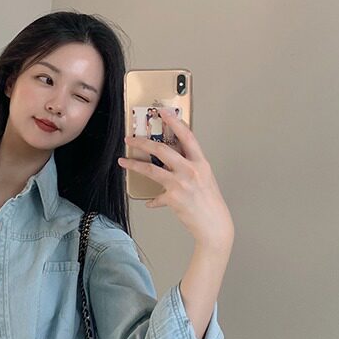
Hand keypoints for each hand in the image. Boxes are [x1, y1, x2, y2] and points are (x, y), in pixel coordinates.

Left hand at [118, 108, 233, 247]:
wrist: (215, 225)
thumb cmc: (211, 203)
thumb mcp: (205, 178)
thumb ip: (189, 166)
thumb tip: (171, 158)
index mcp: (201, 163)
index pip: (187, 136)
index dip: (174, 122)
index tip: (163, 113)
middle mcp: (191, 170)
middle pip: (162, 150)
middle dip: (143, 142)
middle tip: (130, 138)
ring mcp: (181, 184)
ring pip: (152, 169)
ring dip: (135, 164)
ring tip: (123, 161)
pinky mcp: (173, 198)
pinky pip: (156, 197)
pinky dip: (153, 200)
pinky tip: (149, 201)